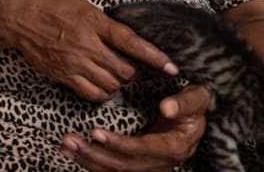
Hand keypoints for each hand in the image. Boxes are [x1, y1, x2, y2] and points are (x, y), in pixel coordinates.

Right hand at [0, 0, 176, 101]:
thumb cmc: (50, 4)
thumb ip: (103, 22)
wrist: (17, 17)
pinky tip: (100, 83)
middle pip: (124, 70)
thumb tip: (124, 39)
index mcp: (94, 22)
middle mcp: (86, 45)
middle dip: (132, 71)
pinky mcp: (63, 76)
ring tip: (113, 73)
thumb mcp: (82, 4)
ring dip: (118, 82)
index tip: (172, 67)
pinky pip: (92, 94)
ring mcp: (74, 63)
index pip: (131, 42)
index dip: (154, 56)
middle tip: (129, 64)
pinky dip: (102, 92)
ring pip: (111, 85)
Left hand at [59, 84, 210, 171]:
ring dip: (87, 160)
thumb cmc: (193, 106)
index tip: (96, 132)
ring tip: (65, 145)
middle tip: (70, 140)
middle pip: (124, 166)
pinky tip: (72, 153)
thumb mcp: (198, 99)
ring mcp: (148, 168)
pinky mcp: (137, 166)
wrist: (195, 120)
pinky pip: (112, 171)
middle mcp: (160, 163)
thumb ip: (185, 103)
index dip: (119, 144)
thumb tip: (166, 108)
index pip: (143, 150)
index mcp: (173, 147)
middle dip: (94, 154)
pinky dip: (90, 163)